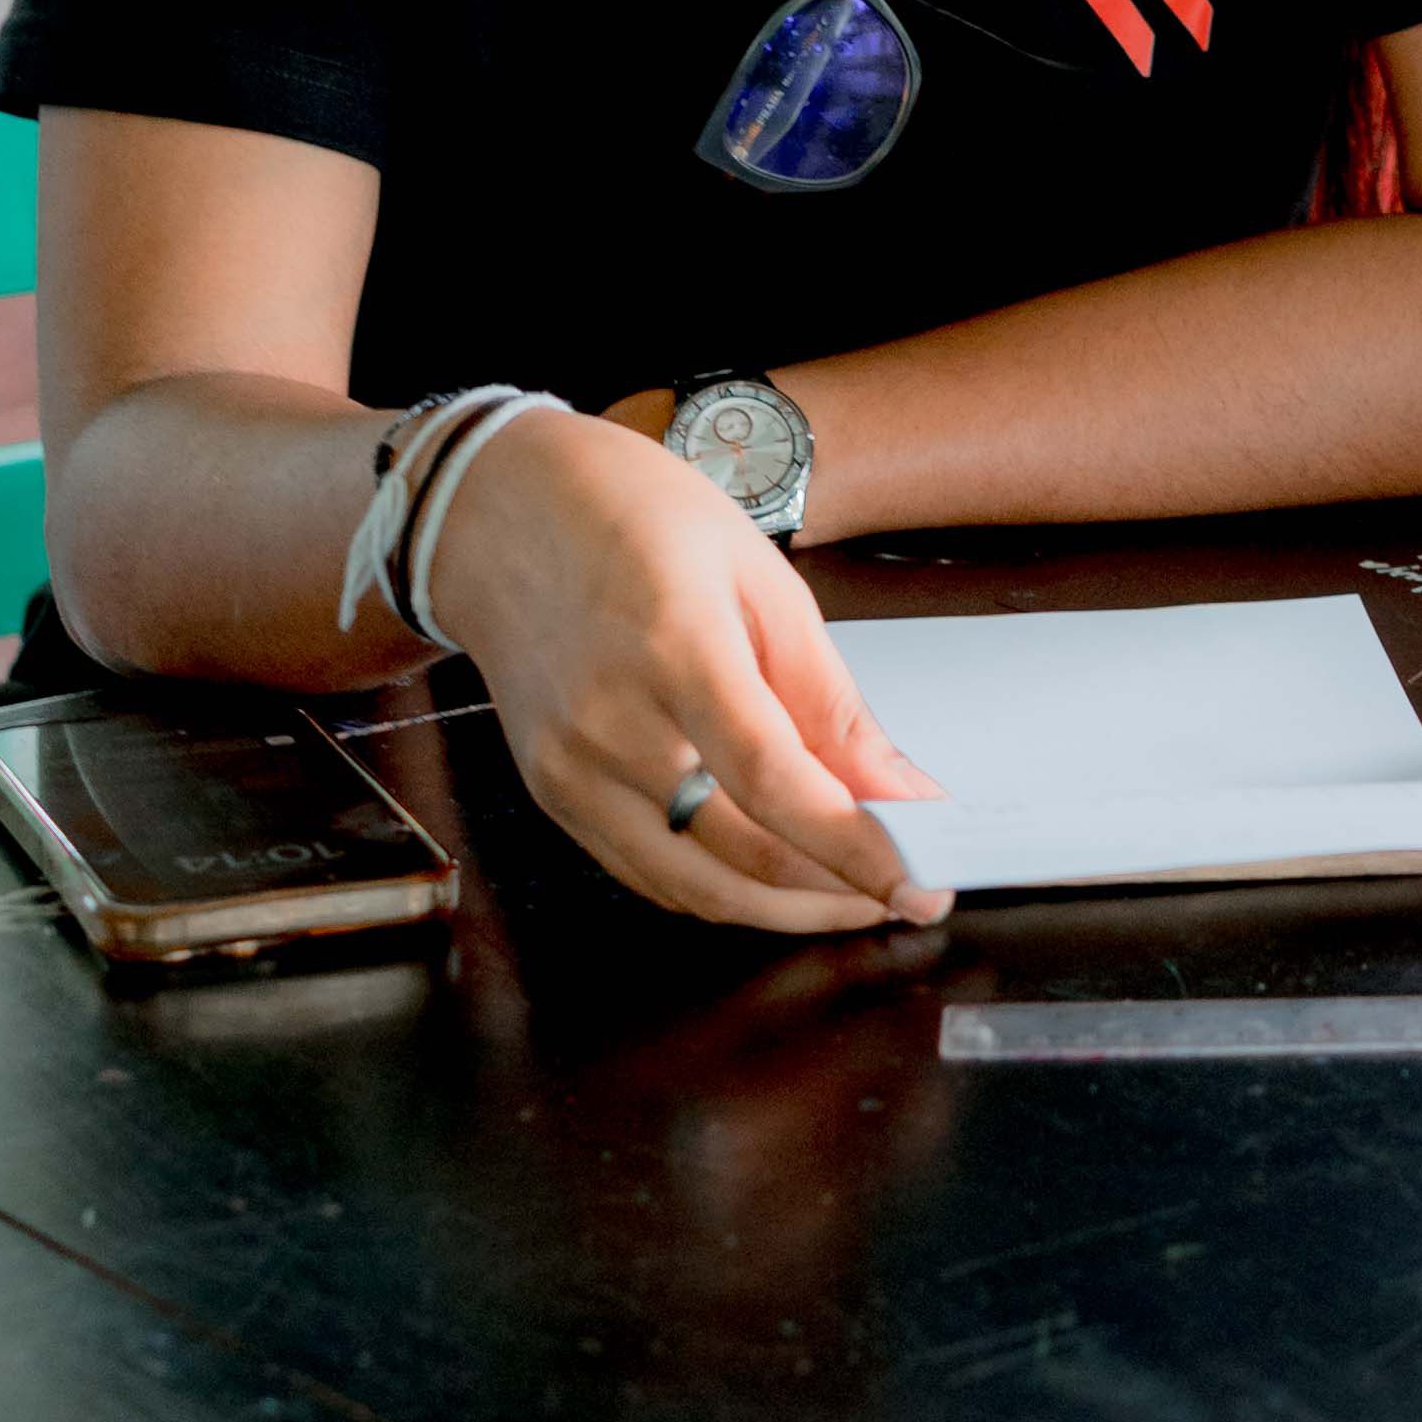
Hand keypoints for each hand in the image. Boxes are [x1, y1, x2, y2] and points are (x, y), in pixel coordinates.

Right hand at [417, 408, 951, 938]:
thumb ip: (828, 695)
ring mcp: (570, 771)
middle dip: (842, 891)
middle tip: (912, 891)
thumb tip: (896, 787)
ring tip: (856, 894)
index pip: (776, 783)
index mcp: (676, 648)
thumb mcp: (760, 574)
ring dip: (787, 909)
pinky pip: (648, 875)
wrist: (498, 511)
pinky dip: (722, 891)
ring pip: (696, 888)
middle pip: (741, 854)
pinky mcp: (551, 796)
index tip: (923, 883)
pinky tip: (776, 877)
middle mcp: (612, 725)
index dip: (858, 850)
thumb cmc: (634, 516)